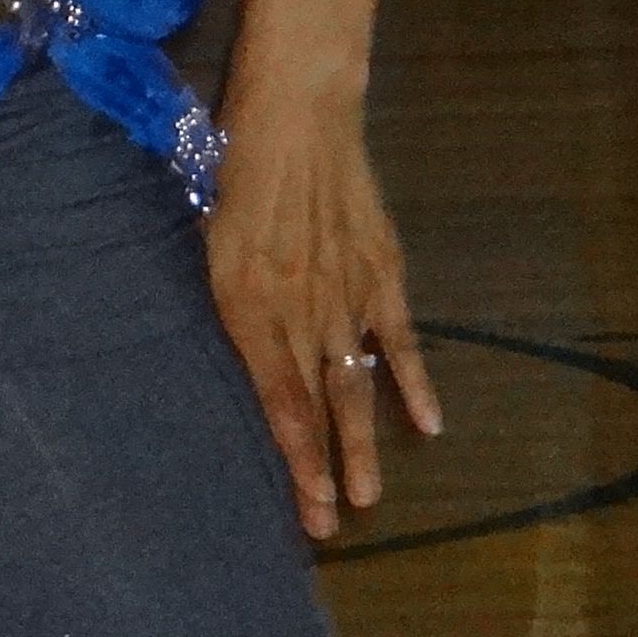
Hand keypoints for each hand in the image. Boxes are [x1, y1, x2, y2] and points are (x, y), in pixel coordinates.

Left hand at [203, 105, 441, 540]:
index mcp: (249, 304)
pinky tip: (429, 423)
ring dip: (365, 441)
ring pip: (357, 382)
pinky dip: (414, 380)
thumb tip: (236, 355)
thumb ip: (228, 302)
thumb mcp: (207, 239)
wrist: (299, 113)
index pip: (278, 401)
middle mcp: (301, 309)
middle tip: (332, 523)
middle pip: (316, 405)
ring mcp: (346, 292)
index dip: (296, 459)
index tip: (309, 510)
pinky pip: (400, 336)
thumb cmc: (236, 171)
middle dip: (324, 470)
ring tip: (372, 495)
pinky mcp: (382, 270)